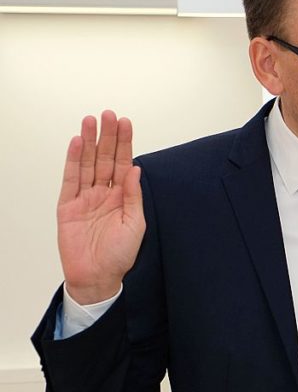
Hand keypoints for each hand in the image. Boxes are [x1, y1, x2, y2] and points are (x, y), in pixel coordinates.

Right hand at [58, 111, 144, 304]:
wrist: (97, 277)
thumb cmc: (119, 255)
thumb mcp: (135, 224)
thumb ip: (133, 196)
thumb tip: (135, 169)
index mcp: (121, 197)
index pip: (123, 164)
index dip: (124, 143)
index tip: (125, 123)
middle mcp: (103, 194)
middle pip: (105, 158)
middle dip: (107, 136)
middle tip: (108, 115)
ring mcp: (84, 198)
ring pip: (87, 164)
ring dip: (90, 142)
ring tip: (91, 121)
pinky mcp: (68, 206)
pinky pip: (70, 179)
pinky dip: (74, 161)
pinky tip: (78, 144)